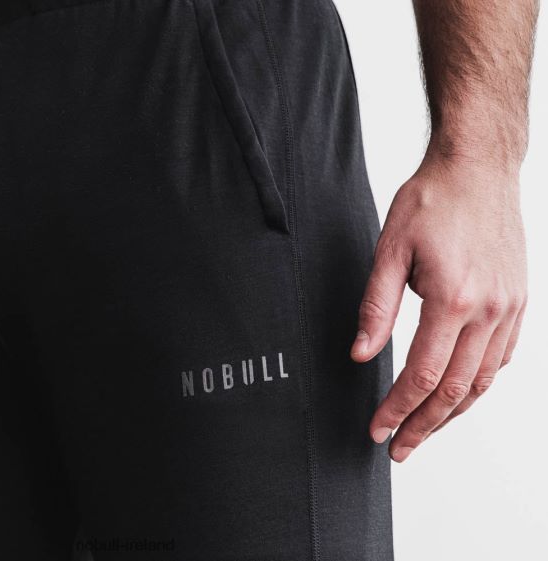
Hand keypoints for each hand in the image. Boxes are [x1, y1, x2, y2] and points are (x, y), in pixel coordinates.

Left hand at [351, 152, 526, 461]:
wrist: (478, 167)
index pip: (421, 375)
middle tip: (398, 448)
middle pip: (455, 389)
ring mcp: (510, 307)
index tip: (377, 431)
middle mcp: (489, 310)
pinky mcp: (518, 300)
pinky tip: (457, 393)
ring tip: (424, 431)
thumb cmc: (432, 200)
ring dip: (452, 413)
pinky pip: (501, 358)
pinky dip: (478, 384)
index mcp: (453, 299)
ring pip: (482, 380)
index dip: (397, 410)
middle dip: (423, 425)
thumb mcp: (389, 249)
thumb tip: (361, 354)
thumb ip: (375, 307)